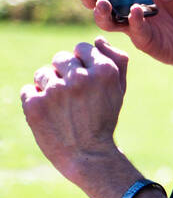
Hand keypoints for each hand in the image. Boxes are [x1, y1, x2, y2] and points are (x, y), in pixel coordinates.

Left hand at [19, 38, 129, 182]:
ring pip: (42, 74)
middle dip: (64, 73)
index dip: (82, 64)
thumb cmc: (104, 120)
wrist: (88, 156)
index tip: (85, 81)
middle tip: (72, 97)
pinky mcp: (35, 104)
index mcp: (104, 71)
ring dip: (49, 88)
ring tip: (60, 108)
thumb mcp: (119, 90)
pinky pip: (28, 90)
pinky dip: (35, 102)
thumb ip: (115, 61)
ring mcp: (56, 90)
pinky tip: (49, 116)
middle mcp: (80, 77)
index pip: (82, 48)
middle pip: (60, 57)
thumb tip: (98, 40)